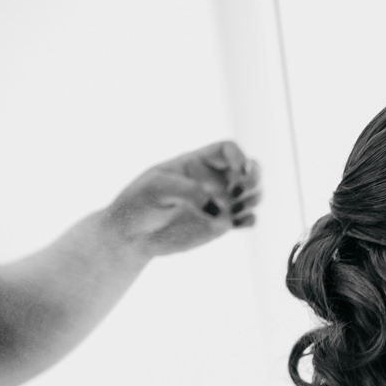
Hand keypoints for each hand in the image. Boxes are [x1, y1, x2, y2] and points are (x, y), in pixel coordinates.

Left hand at [104, 140, 262, 256]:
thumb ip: (188, 192)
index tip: (239, 171)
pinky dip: (251, 220)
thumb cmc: (138, 203)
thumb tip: (217, 209)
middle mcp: (212, 180)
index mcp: (196, 163)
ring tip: (235, 210)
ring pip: (252, 194)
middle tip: (241, 191)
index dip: (239, 156)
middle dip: (254, 178)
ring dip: (253, 199)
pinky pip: (247, 219)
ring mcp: (219, 203)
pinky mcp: (221, 224)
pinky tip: (241, 223)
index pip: (227, 150)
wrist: (132, 234)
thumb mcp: (156, 188)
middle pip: (249, 169)